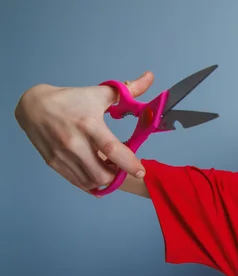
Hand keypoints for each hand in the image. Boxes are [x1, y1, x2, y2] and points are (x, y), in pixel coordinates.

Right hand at [14, 71, 154, 193]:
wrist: (33, 106)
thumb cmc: (70, 100)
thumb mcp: (98, 93)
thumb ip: (127, 90)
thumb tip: (149, 77)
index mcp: (88, 124)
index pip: (111, 148)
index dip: (128, 163)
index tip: (140, 171)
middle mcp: (74, 142)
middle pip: (101, 174)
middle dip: (116, 176)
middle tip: (120, 167)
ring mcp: (62, 155)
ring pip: (90, 182)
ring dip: (103, 180)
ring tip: (107, 168)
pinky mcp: (54, 163)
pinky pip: (77, 182)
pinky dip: (90, 182)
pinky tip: (95, 173)